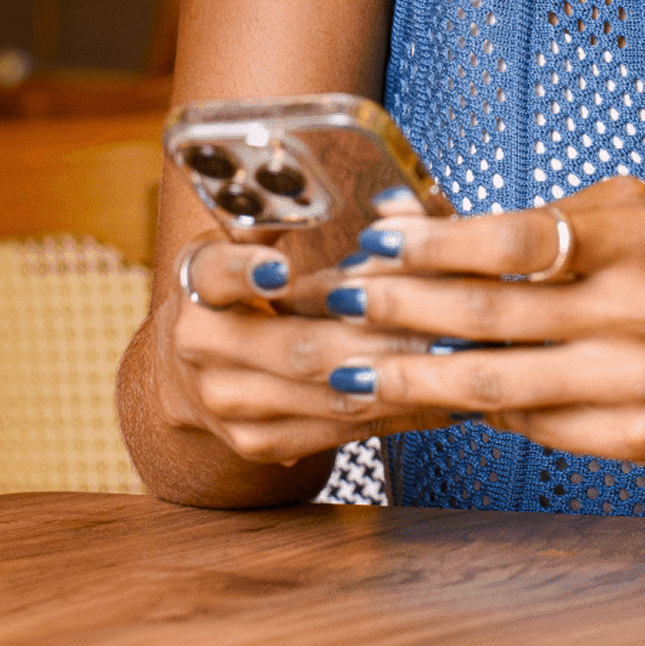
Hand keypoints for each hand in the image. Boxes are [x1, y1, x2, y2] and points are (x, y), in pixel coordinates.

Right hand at [153, 230, 449, 464]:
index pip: (218, 272)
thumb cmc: (243, 286)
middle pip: (296, 347)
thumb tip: (395, 203)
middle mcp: (201, 345)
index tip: (282, 270)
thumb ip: (306, 215)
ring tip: (454, 359)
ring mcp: (227, 402)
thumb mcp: (254, 238)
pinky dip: (392, 414)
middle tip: (440, 324)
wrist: (190, 368)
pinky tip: (437, 397)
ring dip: (398, 380)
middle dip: (378, 336)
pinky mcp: (256, 442)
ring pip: (327, 396)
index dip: (247, 272)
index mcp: (198, 280)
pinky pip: (337, 432)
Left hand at [326, 175, 644, 458]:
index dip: (434, 244)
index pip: (512, 240)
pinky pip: (534, 424)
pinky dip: (478, 408)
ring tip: (353, 366)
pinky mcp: (638, 440)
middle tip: (337, 301)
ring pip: (498, 383)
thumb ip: (530, 219)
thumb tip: (412, 223)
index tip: (375, 244)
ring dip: (413, 376)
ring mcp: (639, 384)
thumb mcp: (623, 210)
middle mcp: (638, 313)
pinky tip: (433, 394)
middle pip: (490, 315)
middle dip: (400, 309)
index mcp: (633, 241)